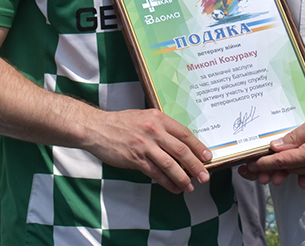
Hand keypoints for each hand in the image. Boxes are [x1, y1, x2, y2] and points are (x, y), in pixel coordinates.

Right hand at [85, 107, 213, 193]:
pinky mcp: (135, 159)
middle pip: (181, 150)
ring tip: (191, 186)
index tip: (208, 156)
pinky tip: (174, 187)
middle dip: (195, 165)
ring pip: (170, 164)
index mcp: (158, 118)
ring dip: (183, 177)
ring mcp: (144, 145)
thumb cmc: (121, 123)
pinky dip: (167, 182)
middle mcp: (153, 131)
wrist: (96, 128)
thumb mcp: (144, 117)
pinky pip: (155, 173)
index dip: (198, 146)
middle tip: (205, 176)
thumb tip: (180, 143)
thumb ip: (161, 127)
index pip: (184, 133)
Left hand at [238, 104, 304, 187]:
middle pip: (288, 170)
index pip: (281, 163)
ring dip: (284, 171)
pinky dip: (300, 170)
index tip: (248, 167)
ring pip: (299, 172)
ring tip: (265, 172)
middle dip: (269, 170)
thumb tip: (275, 148)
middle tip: (249, 171)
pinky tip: (291, 170)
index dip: (262, 165)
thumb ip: (294, 137)